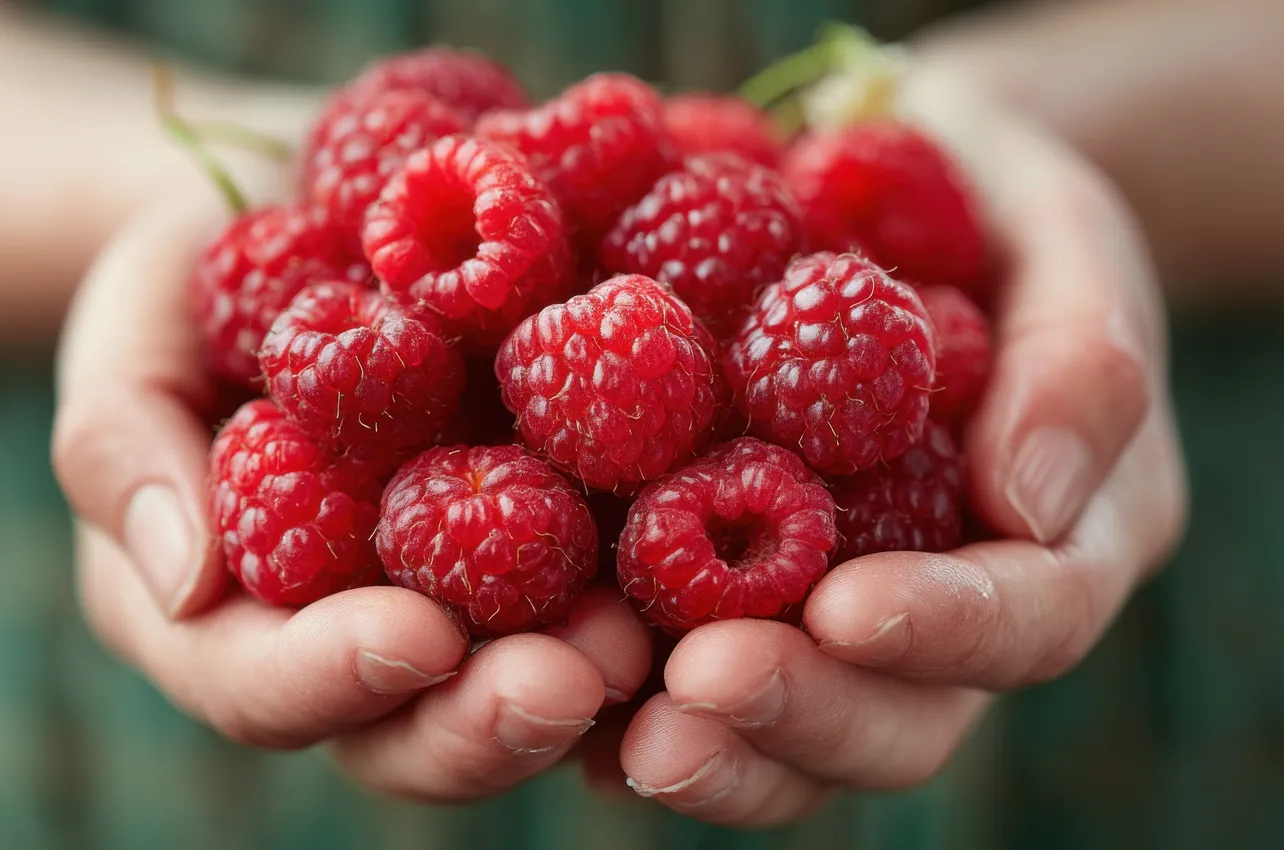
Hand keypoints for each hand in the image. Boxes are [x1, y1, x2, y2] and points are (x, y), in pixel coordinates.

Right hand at [52, 196, 651, 800]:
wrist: (307, 208)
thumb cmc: (194, 273)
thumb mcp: (132, 335)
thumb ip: (125, 449)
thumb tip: (186, 580)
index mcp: (229, 607)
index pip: (264, 683)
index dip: (336, 678)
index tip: (417, 638)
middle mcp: (351, 627)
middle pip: (413, 724)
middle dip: (488, 717)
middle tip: (572, 678)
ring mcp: (455, 595)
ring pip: (515, 683)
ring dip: (586, 677)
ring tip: (645, 637)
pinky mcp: (543, 542)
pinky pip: (596, 590)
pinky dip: (650, 594)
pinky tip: (704, 572)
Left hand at [614, 78, 1187, 824]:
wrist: (871, 193)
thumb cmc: (982, 202)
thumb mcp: (1060, 235)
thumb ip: (1080, 356)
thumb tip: (1025, 505)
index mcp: (1056, 534)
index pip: (1032, 616)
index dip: (947, 629)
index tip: (846, 608)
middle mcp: (948, 607)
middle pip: (905, 717)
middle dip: (810, 712)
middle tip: (706, 686)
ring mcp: (839, 619)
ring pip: (801, 738)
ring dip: (724, 749)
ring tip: (638, 736)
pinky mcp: (735, 602)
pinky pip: (694, 684)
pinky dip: (639, 715)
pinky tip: (577, 705)